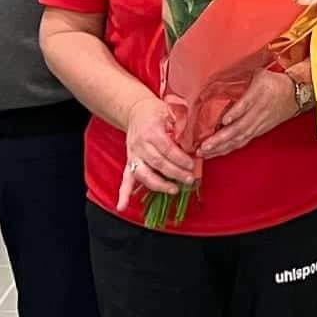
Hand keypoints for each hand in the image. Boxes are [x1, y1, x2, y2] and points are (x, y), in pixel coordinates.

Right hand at [117, 93, 197, 210]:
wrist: (136, 110)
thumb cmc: (157, 111)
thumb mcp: (171, 111)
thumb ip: (181, 125)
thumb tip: (193, 140)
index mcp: (151, 131)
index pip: (166, 148)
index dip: (180, 159)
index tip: (192, 165)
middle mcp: (140, 144)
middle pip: (157, 163)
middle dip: (175, 173)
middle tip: (189, 179)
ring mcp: (133, 155)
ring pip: (144, 173)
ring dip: (158, 184)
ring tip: (173, 190)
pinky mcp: (130, 162)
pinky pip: (125, 179)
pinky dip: (124, 194)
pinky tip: (122, 206)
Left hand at [196, 68, 300, 158]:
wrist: (295, 95)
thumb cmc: (274, 83)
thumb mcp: (259, 74)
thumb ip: (242, 77)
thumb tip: (218, 80)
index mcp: (258, 94)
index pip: (246, 104)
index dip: (235, 113)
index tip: (224, 121)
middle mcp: (258, 112)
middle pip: (239, 127)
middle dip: (221, 139)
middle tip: (204, 146)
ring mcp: (259, 124)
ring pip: (240, 138)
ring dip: (222, 147)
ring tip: (205, 152)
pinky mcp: (259, 131)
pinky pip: (242, 142)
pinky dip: (229, 148)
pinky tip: (216, 152)